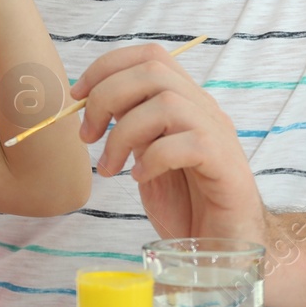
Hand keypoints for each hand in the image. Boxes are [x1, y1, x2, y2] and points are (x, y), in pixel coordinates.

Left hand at [71, 44, 268, 244]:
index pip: (150, 57)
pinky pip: (188, 143)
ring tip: (109, 166)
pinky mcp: (227, 165)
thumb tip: (93, 103)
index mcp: (186, 103)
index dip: (107, 66)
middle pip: (154, 71)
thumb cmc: (186, 206)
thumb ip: (131, 128)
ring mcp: (219, 135)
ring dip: (124, 133)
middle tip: (88, 136)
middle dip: (107, 96)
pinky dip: (153, 158)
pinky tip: (140, 178)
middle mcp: (204, 111)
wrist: (224, 249)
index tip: (78, 95)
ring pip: (167, 104)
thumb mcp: (146, 158)